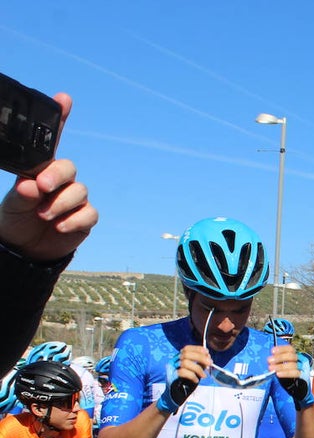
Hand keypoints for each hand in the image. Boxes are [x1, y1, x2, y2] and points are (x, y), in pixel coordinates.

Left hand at [0, 95, 98, 259]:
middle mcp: (60, 181)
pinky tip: (59, 226)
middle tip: (41, 187)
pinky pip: (88, 213)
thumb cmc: (15, 220)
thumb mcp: (11, 205)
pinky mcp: (85, 218)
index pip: (51, 141)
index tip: (63, 98)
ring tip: (43, 215)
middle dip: (56, 176)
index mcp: (40, 169)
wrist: (24, 250)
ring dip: (60, 203)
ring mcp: (74, 199)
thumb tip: (31, 185)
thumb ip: (21, 194)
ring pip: (79, 191)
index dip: (60, 118)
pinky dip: (73, 219)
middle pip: (68, 167)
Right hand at [157, 346, 209, 414]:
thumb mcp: (195, 371)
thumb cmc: (186, 383)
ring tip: (203, 375)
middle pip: (186, 353)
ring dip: (198, 368)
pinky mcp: (171, 377)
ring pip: (185, 362)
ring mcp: (171, 369)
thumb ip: (200, 364)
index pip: (186, 348)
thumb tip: (208, 359)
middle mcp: (173, 361)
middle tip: (209, 363)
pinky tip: (196, 380)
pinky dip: (192, 376)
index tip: (207, 353)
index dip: (197, 349)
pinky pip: (182, 372)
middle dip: (200, 357)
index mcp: (178, 358)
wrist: (176, 395)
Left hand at [270, 346, 313, 408]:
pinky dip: (286, 373)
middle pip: (291, 356)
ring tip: (271, 368)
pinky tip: (278, 374)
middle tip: (270, 360)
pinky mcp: (302, 376)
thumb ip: (278, 362)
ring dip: (281, 366)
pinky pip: (295, 373)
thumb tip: (268, 358)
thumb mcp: (283, 366)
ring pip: (293, 365)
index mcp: (295, 356)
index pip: (290, 349)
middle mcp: (300, 361)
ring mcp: (302, 368)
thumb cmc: (288, 376)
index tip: (272, 351)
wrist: (297, 389)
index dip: (281, 349)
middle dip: (279, 357)